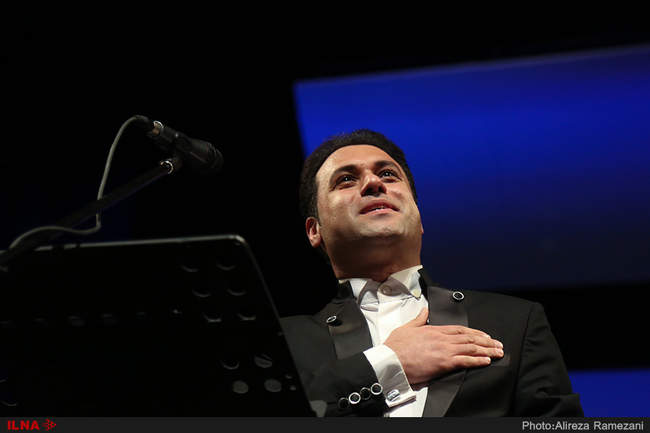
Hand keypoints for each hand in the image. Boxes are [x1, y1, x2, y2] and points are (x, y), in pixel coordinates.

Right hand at [384, 307, 503, 384]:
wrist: (390, 361)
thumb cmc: (396, 347)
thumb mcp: (407, 327)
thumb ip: (418, 319)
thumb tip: (424, 310)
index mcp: (434, 330)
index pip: (460, 329)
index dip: (475, 333)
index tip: (484, 335)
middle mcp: (442, 339)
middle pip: (469, 338)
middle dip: (486, 341)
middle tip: (498, 344)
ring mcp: (444, 350)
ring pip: (471, 348)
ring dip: (487, 350)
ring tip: (497, 352)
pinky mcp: (443, 363)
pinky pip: (465, 360)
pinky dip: (477, 360)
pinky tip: (486, 361)